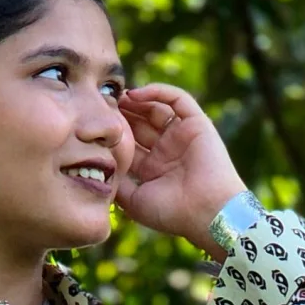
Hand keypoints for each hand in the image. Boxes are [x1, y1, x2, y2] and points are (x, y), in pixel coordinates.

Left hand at [112, 84, 245, 251]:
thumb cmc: (172, 212)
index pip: (131, 143)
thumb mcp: (134, 202)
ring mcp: (182, 135)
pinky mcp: (197, 123)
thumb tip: (98, 167)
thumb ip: (117, 183)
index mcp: (154, 169)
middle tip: (104, 105)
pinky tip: (136, 94)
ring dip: (137, 101)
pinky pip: (177, 99)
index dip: (115, 132)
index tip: (97, 125)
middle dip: (124, 113)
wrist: (207, 212)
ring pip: (156, 108)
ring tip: (118, 98)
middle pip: (141, 123)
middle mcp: (167, 150)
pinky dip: (157, 92)